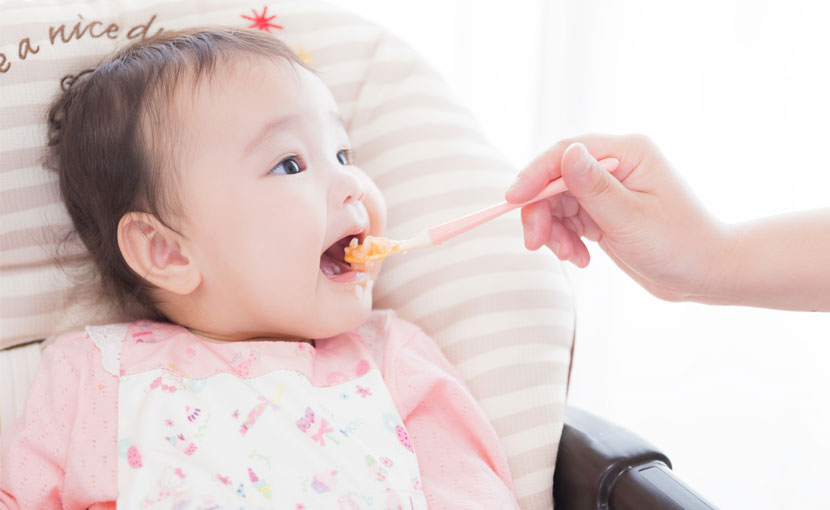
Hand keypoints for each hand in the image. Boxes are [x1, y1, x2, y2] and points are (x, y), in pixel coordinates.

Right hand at [505, 133, 733, 301]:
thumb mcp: (631, 219)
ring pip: (557, 202)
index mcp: (628, 153)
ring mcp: (608, 188)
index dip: (534, 174)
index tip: (512, 200)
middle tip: (536, 245)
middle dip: (541, 211)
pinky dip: (566, 239)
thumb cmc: (679, 245)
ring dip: (554, 231)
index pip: (566, 152)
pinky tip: (581, 258)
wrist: (705, 274)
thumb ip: (594, 188)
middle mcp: (615, 165)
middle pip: (555, 179)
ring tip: (570, 257)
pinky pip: (568, 219)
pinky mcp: (603, 211)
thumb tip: (566, 153)